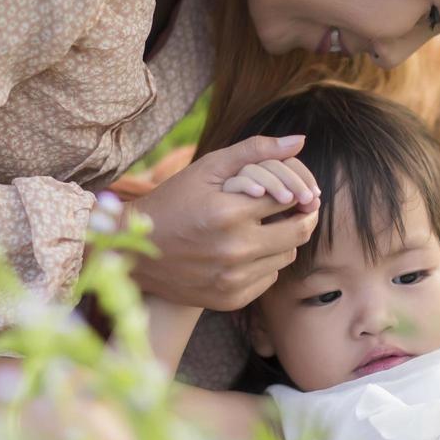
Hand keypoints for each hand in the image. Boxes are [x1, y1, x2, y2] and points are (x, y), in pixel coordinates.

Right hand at [126, 135, 320, 311]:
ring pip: (287, 255)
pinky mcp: (231, 299)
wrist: (136, 250)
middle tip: (298, 206)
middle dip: (303, 214)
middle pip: (298, 230)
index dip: (296, 190)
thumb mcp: (208, 168)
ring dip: (284, 238)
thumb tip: (301, 141)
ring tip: (268, 225)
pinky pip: (269, 277)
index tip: (293, 188)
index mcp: (228, 213)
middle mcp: (233, 250)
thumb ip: (255, 151)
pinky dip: (266, 262)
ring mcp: (233, 279)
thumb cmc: (174, 201)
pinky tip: (249, 249)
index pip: (289, 197)